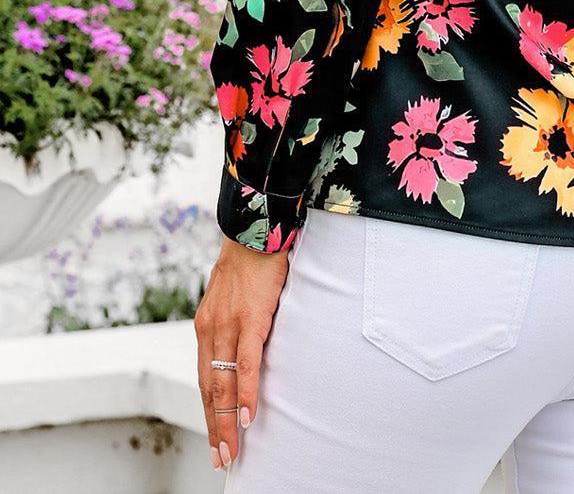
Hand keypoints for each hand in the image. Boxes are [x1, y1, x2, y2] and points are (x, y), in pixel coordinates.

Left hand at [194, 235, 291, 469]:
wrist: (255, 228)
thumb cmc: (251, 262)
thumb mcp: (234, 297)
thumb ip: (235, 324)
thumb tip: (245, 349)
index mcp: (206, 326)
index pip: (205, 379)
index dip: (208, 412)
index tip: (215, 438)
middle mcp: (210, 330)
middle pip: (209, 389)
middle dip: (214, 428)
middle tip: (221, 459)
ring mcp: (227, 326)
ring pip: (223, 384)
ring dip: (226, 421)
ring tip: (230, 450)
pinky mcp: (250, 319)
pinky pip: (246, 364)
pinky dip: (244, 393)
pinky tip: (245, 416)